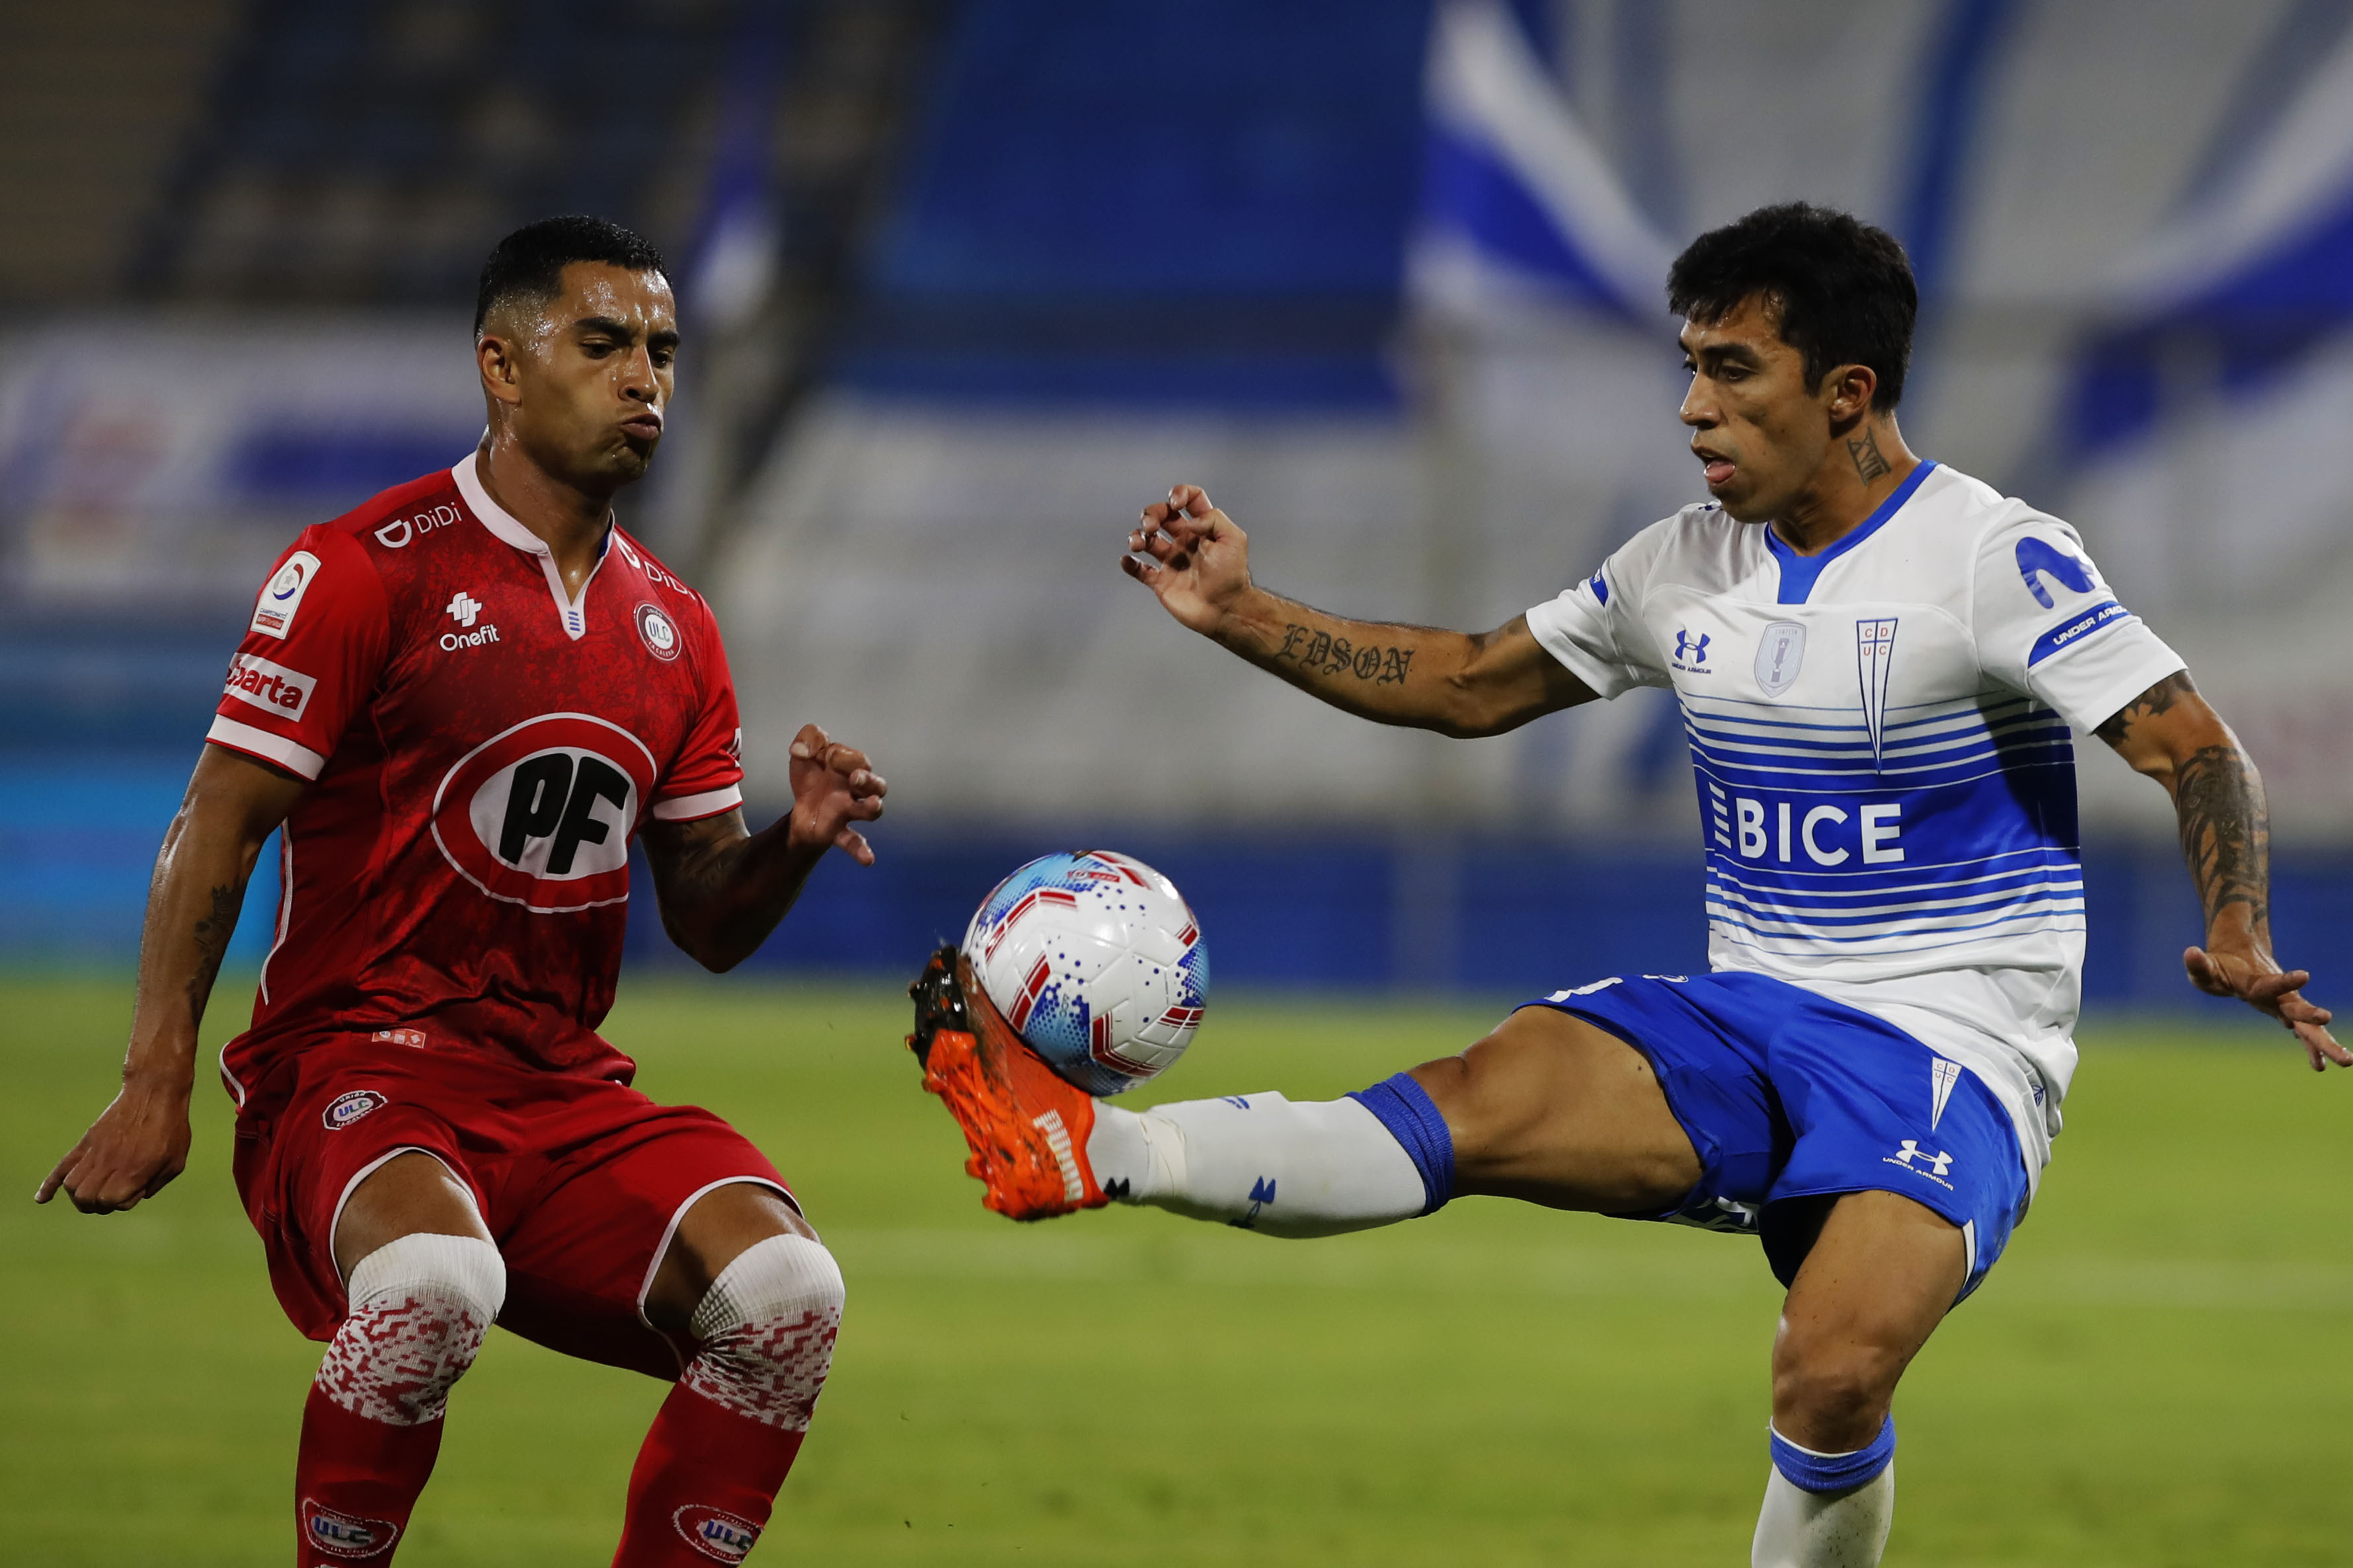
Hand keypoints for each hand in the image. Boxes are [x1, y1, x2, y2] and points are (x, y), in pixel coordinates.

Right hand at [37, 1079, 192, 1211]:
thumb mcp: (176, 1160)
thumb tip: (136, 1197)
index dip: (125, 1202)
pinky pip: (61, 1167)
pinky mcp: (87, 1143)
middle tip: (113, 1195)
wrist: (153, 1092)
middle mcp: (111, 1163)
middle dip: (99, 1205)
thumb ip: (156, 1183)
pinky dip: (49, 1185)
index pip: (114, 1202)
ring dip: (80, 1196)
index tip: (137, 1189)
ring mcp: (95, 1152)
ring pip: (72, 1186)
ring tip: (94, 1192)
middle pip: (88, 1199)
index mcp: (135, 1169)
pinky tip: (42, 1199)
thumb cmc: (172, 1127)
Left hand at [786, 723, 885, 866]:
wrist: (799, 807)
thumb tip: (801, 749)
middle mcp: (857, 791)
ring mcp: (850, 811)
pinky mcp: (838, 831)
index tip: (826, 757)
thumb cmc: (811, 779)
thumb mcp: (804, 753)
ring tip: (872, 806)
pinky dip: (862, 850)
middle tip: (855, 778)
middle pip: (877, 785)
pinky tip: (868, 860)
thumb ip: (808, 739)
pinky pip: (854, 842)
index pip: (857, 759)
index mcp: (852, 768)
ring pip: (873, 810)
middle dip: (868, 780)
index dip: (843, 756)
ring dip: (872, 807)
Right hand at [1122, 483, 1254, 635]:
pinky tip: (1127, 560)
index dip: (1180, 494)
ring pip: (1146, 540)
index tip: (1176, 504)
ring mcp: (1172, 561)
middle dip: (1151, 514)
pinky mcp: (1161, 582)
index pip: (1190, 499)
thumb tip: (1190, 521)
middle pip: (1161, 515)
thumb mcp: (1234, 539)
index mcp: (1202, 529)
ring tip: (1138, 544)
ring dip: (1137, 536)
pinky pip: (1140, 570)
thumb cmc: (1232, 576)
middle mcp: (1185, 541)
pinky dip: (1130, 564)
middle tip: (1151, 526)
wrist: (1225, 610)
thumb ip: (1214, 520)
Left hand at [2184, 945, 2347, 1071]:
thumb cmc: (2218, 965)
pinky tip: (2320, 1066)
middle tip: (2330, 1021)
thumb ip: (2198, 964)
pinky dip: (2311, 1049)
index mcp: (2258, 983)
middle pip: (2298, 1009)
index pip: (2271, 984)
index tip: (2306, 975)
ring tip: (2347, 1061)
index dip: (2286, 981)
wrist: (2240, 955)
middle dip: (2313, 1018)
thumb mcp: (2204, 967)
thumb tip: (2190, 953)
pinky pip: (2302, 1035)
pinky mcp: (2285, 1014)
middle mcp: (2277, 996)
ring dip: (2325, 1043)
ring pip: (2308, 1027)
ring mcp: (2284, 1006)